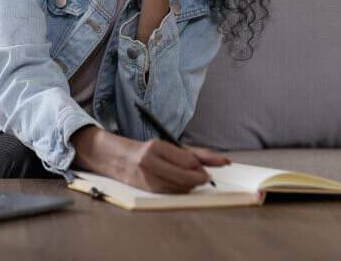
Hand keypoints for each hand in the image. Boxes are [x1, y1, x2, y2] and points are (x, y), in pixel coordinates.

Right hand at [72, 126, 230, 193]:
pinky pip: (173, 193)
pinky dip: (181, 189)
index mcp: (156, 147)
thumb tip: (222, 161)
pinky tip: (180, 184)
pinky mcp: (148, 190)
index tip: (208, 166)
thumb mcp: (170, 146)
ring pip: (181, 187)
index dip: (202, 166)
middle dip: (200, 178)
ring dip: (191, 184)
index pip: (188, 160)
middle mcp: (150, 162)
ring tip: (190, 178)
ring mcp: (147, 178)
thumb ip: (197, 153)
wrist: (118, 159)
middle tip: (205, 177)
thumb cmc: (148, 151)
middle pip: (186, 176)